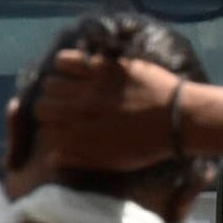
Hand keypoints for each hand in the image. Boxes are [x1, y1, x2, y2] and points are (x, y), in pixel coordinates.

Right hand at [32, 50, 185, 171]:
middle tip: (62, 106)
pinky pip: (68, 60)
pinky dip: (65, 62)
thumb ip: (82, 159)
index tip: (59, 126)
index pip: (45, 130)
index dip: (50, 128)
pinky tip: (77, 68)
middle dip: (49, 108)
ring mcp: (90, 88)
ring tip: (70, 87)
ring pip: (51, 83)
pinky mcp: (102, 68)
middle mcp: (80, 113)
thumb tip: (52, 157)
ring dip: (57, 86)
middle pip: (42, 106)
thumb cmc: (149, 145)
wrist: (179, 118)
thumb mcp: (115, 161)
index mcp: (82, 137)